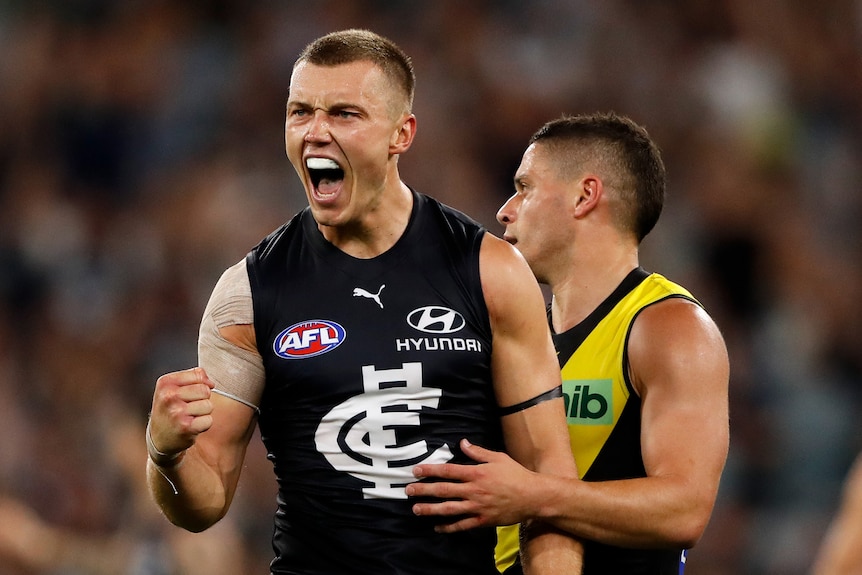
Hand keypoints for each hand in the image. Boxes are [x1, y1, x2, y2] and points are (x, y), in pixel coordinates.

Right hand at [148, 367, 214, 457]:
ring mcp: (177, 412)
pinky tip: (191, 426)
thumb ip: (193, 377)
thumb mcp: (173, 388)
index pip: (198, 374)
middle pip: (205, 390)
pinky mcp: (185, 427)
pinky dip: (204, 424)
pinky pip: (209, 420)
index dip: (201, 384)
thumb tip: (211, 383)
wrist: (158, 437)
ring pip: (208, 405)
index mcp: (165, 383)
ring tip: (189, 416)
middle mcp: (169, 396)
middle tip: (189, 407)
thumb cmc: (170, 409)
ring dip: (203, 413)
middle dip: (202, 399)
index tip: (191, 393)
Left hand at [406, 438, 536, 531]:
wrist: (533, 496)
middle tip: (408, 490)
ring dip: (431, 509)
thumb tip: (462, 443)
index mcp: (476, 473)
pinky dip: (449, 527)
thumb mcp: (498, 458)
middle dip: (424, 490)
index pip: (448, 471)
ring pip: (449, 509)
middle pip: (443, 490)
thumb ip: (478, 452)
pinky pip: (462, 525)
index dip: (430, 470)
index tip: (416, 471)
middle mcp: (474, 490)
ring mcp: (477, 507)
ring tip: (416, 509)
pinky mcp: (483, 520)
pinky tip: (437, 526)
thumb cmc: (516, 474)